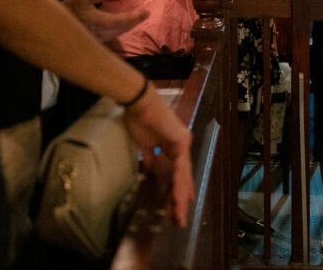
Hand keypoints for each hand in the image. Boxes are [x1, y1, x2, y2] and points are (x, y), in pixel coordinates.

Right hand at [61, 0, 148, 41]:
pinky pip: (114, 34)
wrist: (55, 28)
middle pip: (125, 27)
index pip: (125, 19)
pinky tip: (123, 25)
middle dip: (136, 20)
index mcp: (102, 21)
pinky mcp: (97, 38)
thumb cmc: (68, 10)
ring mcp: (100, 36)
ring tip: (138, 18)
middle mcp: (103, 31)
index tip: (147, 12)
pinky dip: (121, 28)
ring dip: (129, 25)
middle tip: (146, 14)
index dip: (137, 16)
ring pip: (120, 32)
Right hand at [122, 87, 193, 227]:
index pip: (178, 173)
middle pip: (182, 177)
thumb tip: (149, 172)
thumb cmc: (139, 119)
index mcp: (174, 146)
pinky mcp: (180, 142)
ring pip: (183, 176)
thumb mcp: (145, 144)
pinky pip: (179, 168)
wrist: (139, 103)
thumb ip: (151, 158)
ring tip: (178, 215)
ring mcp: (183, 143)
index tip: (178, 206)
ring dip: (180, 197)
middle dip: (180, 199)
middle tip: (178, 219)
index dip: (178, 189)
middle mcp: (182, 145)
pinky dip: (178, 184)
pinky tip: (178, 198)